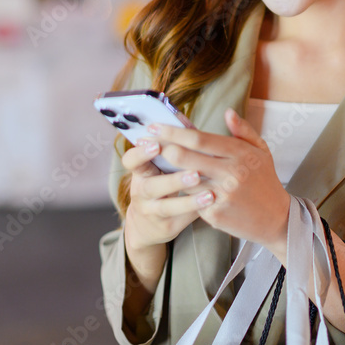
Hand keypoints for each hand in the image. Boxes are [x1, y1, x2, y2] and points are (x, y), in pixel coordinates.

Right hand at [119, 137, 215, 256]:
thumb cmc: (163, 180)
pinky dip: (196, 211)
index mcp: (141, 172)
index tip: (156, 144)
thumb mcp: (161, 164)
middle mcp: (142, 192)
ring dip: (189, 200)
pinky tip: (212, 204)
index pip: (131, 161)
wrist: (150, 222)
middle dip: (173, 179)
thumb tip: (181, 117)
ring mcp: (152, 211)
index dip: (140, 153)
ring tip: (210, 194)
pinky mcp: (166, 227)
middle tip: (194, 171)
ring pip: (167, 207)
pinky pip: (181, 219)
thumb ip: (173, 143)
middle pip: (151, 186)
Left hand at [147, 107, 291, 249]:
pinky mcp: (215, 215)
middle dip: (161, 147)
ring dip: (166, 170)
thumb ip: (243, 131)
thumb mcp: (261, 151)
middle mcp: (231, 173)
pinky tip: (169, 184)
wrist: (277, 219)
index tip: (155, 125)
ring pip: (183, 179)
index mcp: (240, 153)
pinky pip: (191, 200)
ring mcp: (221, 195)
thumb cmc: (265, 182)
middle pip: (185, 157)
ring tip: (151, 160)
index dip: (173, 131)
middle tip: (144, 141)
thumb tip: (227, 112)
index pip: (199, 138)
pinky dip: (181, 191)